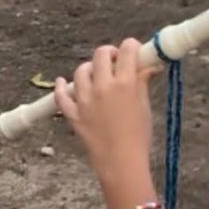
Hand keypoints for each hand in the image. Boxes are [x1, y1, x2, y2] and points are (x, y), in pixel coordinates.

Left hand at [54, 39, 156, 185]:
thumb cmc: (138, 136)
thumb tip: (148, 66)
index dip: (131, 46)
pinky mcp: (73, 114)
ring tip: (95, 74)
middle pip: (100, 55)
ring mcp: (85, 100)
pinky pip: (61, 96)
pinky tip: (61, 82)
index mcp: (125, 83)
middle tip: (114, 60)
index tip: (132, 50)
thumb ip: (142, 82)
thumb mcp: (144, 106)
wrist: (120, 161)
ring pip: (81, 71)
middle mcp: (103, 87)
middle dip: (109, 53)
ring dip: (89, 68)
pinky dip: (60, 87)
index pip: (127, 50)